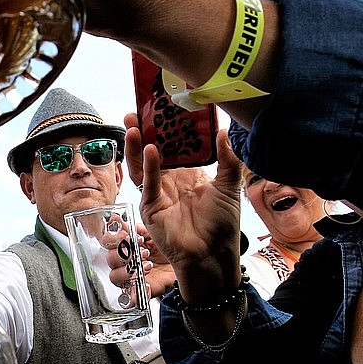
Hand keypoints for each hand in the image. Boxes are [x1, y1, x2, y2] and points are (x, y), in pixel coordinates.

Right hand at [138, 124, 242, 295]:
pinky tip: (150, 151)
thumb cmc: (222, 225)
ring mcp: (158, 193)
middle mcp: (170, 181)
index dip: (166, 128)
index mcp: (188, 173)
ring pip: (142, 165)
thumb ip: (227, 158)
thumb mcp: (229, 185)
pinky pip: (148, 184)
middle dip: (143, 132)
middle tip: (136, 112)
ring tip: (133, 126)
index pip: (173, 145)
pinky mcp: (151, 208)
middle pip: (152, 151)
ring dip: (136, 146)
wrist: (213, 255)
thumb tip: (223, 131)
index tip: (161, 108)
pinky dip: (149, 167)